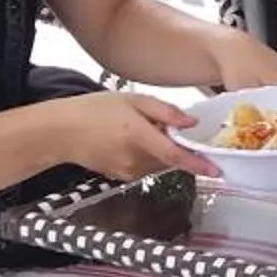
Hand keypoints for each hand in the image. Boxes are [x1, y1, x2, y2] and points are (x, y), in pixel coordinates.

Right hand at [52, 92, 207, 181]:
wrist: (61, 132)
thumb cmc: (93, 111)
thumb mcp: (132, 100)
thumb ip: (165, 111)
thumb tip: (191, 122)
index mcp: (138, 136)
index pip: (175, 156)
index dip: (197, 164)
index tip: (216, 170)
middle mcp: (134, 158)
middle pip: (169, 158)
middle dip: (174, 145)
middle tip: (160, 126)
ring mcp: (127, 171)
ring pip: (158, 163)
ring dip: (159, 150)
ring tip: (137, 130)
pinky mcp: (121, 177)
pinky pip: (145, 167)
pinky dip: (146, 156)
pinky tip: (128, 141)